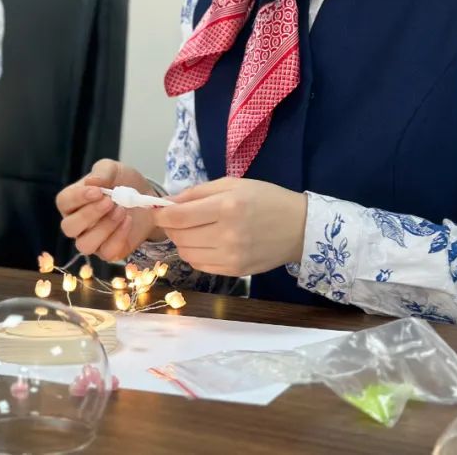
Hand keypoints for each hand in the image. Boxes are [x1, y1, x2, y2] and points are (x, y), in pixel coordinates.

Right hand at [56, 159, 165, 260]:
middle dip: (89, 214)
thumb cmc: (122, 183)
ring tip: (121, 212)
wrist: (146, 199)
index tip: (98, 191)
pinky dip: (119, 237)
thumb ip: (102, 172)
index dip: (77, 198)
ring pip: (85, 244)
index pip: (64, 202)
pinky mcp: (109, 251)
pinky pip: (107, 253)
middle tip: (110, 201)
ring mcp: (92, 240)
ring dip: (104, 228)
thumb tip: (92, 181)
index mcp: (73, 202)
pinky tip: (128, 221)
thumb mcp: (113, 169)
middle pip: (69, 227)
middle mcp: (77, 224)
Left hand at [154, 178, 307, 275]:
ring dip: (182, 241)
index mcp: (227, 207)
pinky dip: (195, 254)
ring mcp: (232, 257)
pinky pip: (200, 265)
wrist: (300, 228)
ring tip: (194, 230)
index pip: (178, 217)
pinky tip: (205, 242)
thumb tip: (166, 203)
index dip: (161, 214)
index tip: (156, 210)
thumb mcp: (232, 185)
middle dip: (170, 227)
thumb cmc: (266, 199)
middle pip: (179, 236)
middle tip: (177, 218)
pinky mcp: (235, 271)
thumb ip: (196, 193)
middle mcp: (228, 235)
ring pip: (186, 253)